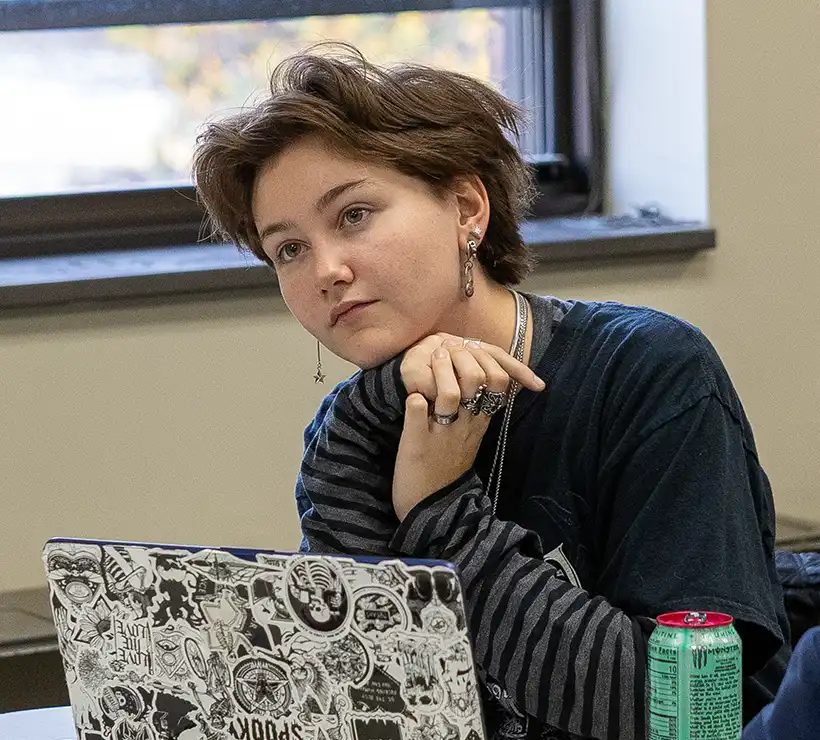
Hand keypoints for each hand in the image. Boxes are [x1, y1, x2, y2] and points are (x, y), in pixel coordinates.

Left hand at [392, 340, 544, 521]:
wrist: (429, 509)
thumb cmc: (446, 469)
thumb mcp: (470, 440)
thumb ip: (477, 414)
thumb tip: (483, 385)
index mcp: (479, 424)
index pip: (498, 382)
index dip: (485, 360)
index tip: (467, 351)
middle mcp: (465, 425)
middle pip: (476, 380)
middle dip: (460, 358)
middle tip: (443, 350)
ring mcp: (442, 433)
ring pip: (449, 392)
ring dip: (438, 372)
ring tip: (427, 363)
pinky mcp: (416, 442)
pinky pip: (416, 412)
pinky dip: (413, 399)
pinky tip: (411, 394)